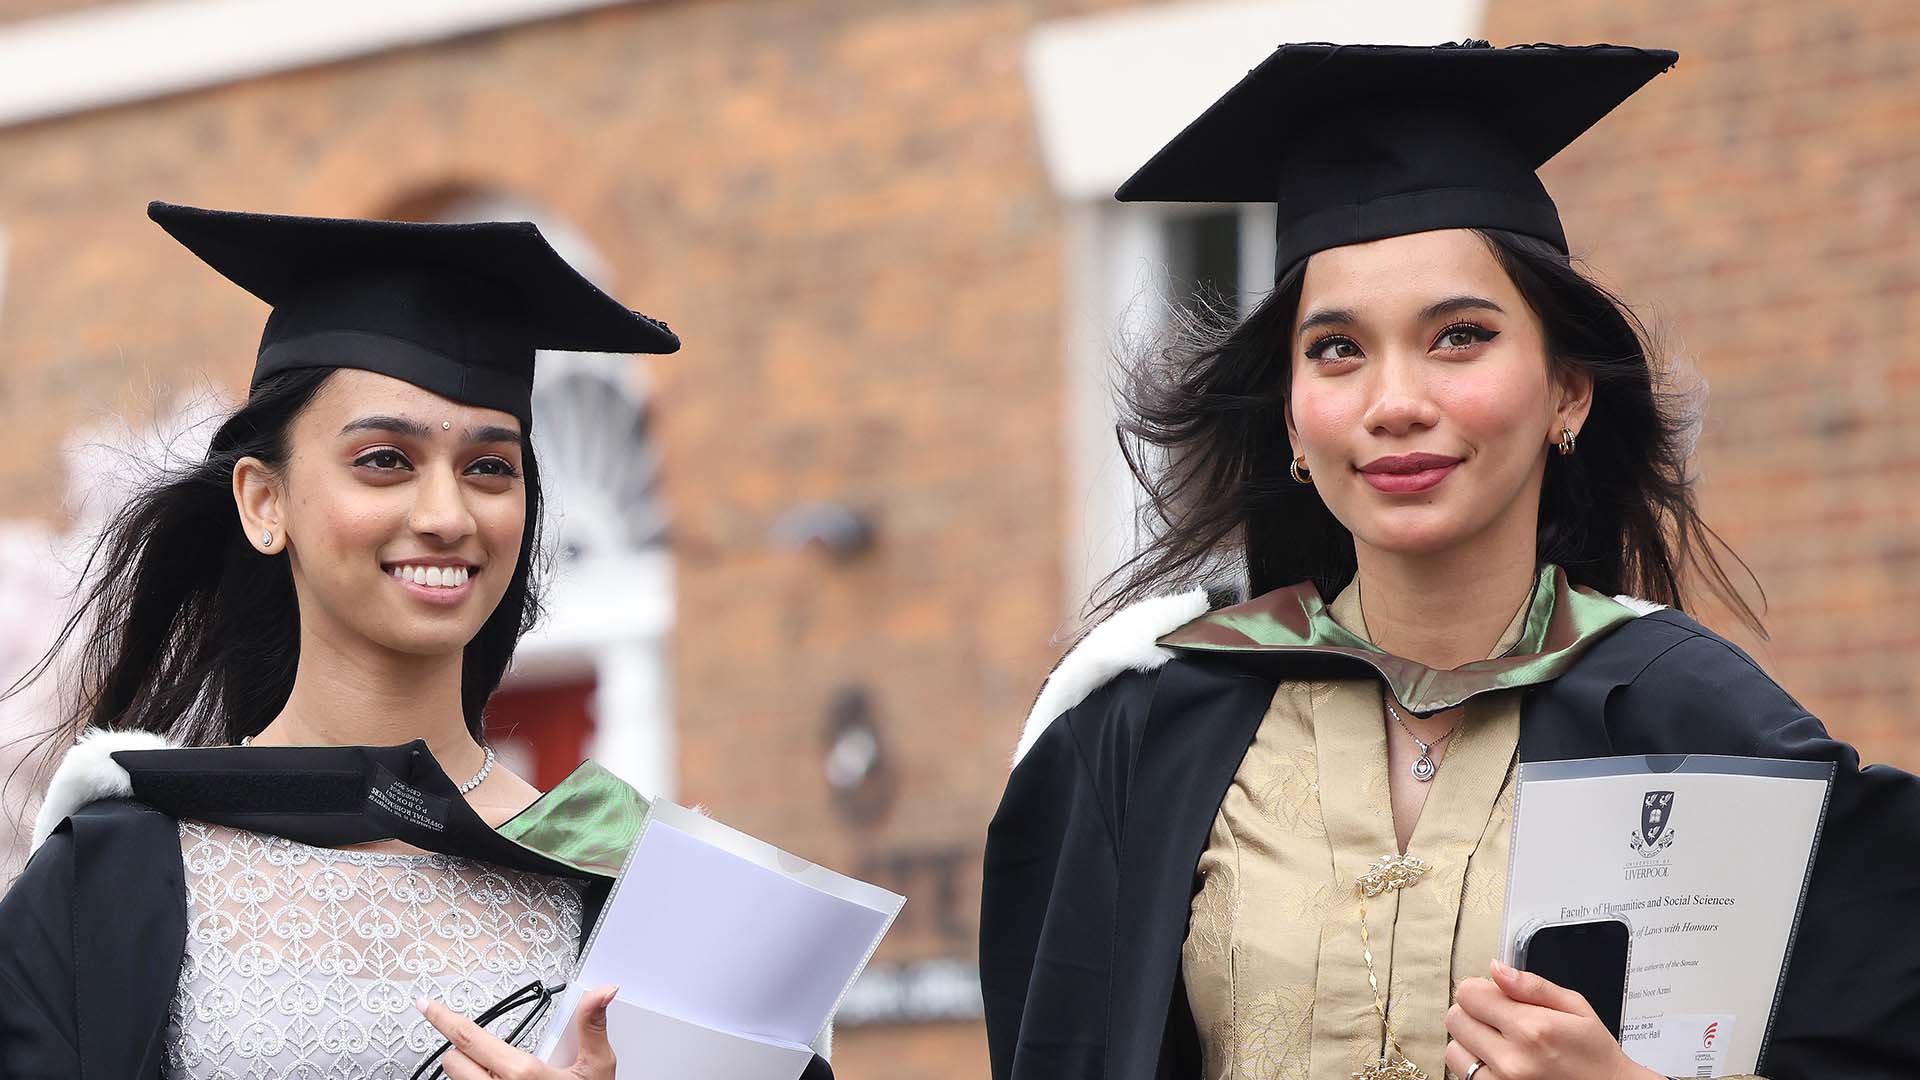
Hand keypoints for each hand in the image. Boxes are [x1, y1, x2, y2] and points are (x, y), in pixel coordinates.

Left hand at [418, 984, 618, 1078]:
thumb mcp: (597, 1066)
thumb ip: (592, 1025)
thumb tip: (601, 993)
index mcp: (522, 1073)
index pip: (468, 1037)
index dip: (442, 1018)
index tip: (426, 1006)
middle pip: (453, 1061)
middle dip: (463, 1050)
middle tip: (486, 1050)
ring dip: (470, 1073)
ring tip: (499, 1074)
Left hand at [1444, 960, 1659, 1079]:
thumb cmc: (1594, 1054)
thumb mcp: (1576, 1008)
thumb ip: (1532, 985)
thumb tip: (1496, 968)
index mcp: (1532, 1029)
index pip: (1468, 994)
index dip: (1482, 989)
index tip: (1497, 995)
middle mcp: (1511, 1060)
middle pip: (1455, 1019)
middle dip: (1474, 1012)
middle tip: (1501, 1019)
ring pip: (1453, 1049)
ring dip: (1470, 1041)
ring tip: (1499, 1043)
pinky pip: (1464, 1074)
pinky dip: (1476, 1064)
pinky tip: (1499, 1061)